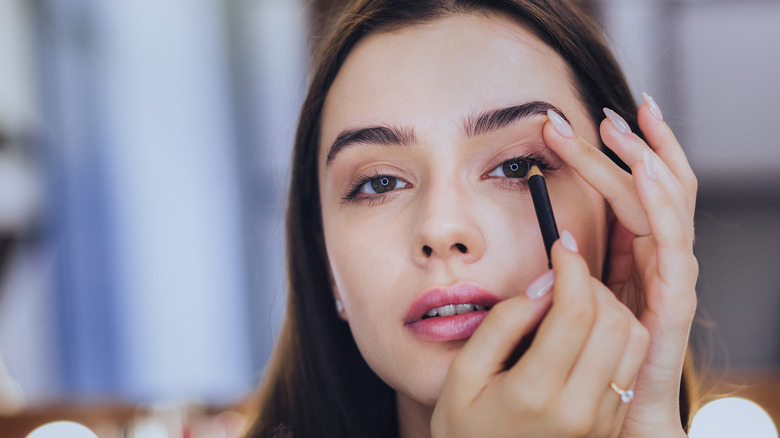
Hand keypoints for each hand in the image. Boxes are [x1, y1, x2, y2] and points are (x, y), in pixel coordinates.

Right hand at [431, 237, 650, 437]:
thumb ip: (503, 323)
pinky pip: (632, 364)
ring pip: (634, 339)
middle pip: (614, 320)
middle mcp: (578, 409)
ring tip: (576, 302)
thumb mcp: (463, 374)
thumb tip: (544, 285)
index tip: (562, 248)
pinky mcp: (611, 424)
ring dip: (611, 307)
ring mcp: (601, 420)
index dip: (573, 268)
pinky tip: (587, 329)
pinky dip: (618, 333)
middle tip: (565, 276)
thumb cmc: (467, 429)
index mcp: (535, 393)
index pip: (576, 312)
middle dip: (592, 283)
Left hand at [543, 95, 697, 436]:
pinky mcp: (671, 310)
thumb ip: (576, 272)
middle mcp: (658, 265)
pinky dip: (659, 211)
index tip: (593, 120)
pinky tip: (644, 177)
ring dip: (646, 164)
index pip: (637, 193)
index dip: (622, 155)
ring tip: (626, 129)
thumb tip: (560, 235)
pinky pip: (671, 253)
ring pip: (667, 211)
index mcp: (637, 260)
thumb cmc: (592, 364)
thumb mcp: (578, 306)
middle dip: (634, 148)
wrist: (613, 425)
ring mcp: (669, 285)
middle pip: (656, 192)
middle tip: (605, 112)